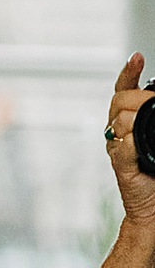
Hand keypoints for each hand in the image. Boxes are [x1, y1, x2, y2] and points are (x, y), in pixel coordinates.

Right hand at [106, 52, 154, 227]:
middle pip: (120, 101)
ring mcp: (117, 148)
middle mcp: (118, 133)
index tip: (137, 57)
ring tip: (151, 136)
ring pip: (120, 120)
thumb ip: (152, 122)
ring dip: (137, 121)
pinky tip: (138, 144)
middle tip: (154, 108)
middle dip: (138, 100)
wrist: (154, 210)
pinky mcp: (121, 167)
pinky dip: (132, 143)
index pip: (123, 91)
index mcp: (127, 124)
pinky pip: (123, 147)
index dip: (128, 72)